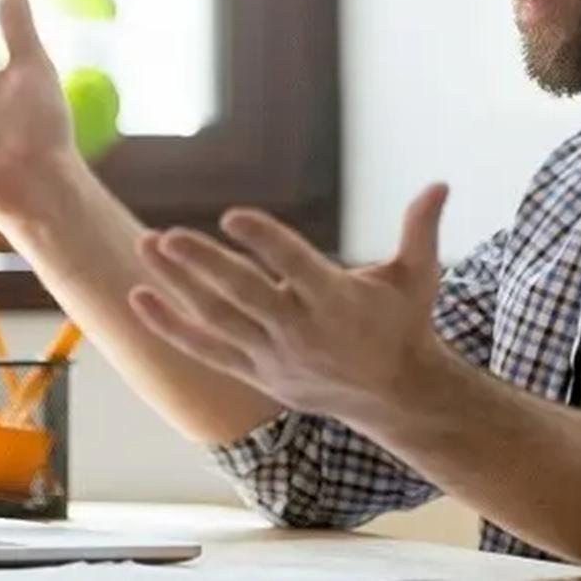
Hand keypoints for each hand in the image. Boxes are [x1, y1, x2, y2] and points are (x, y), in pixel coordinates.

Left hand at [128, 184, 450, 418]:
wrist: (396, 396)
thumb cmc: (404, 324)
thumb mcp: (419, 276)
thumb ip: (421, 228)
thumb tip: (441, 183)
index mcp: (336, 300)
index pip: (294, 266)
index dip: (264, 240)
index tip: (233, 214)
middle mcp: (300, 330)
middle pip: (244, 295)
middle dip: (203, 266)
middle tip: (167, 236)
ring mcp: (274, 355)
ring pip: (217, 318)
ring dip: (177, 285)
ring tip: (145, 246)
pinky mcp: (257, 372)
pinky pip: (206, 349)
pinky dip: (171, 326)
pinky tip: (140, 300)